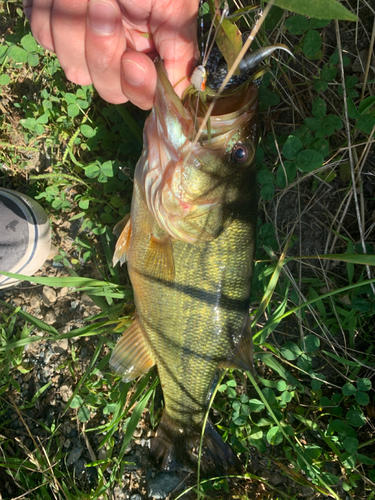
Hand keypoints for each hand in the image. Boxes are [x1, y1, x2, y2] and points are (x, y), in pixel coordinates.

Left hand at [23, 0, 199, 108]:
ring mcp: (83, 43)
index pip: (142, 94)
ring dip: (77, 26)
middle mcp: (118, 55)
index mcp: (149, 55)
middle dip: (104, 51)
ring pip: (73, 67)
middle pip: (107, 87)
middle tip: (104, 4)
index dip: (138, 87)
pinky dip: (52, 12)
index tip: (134, 61)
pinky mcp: (52, 22)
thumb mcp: (176, 5)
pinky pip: (45, 34)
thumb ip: (181, 49)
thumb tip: (182, 92)